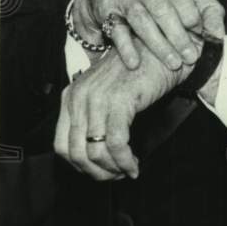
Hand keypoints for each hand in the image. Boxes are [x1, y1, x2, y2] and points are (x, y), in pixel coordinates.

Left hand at [54, 42, 177, 179]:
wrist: (164, 48)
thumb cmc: (140, 70)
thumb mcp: (107, 91)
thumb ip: (94, 115)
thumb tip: (94, 154)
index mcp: (71, 95)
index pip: (61, 144)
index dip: (80, 165)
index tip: (100, 170)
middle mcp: (78, 96)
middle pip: (75, 152)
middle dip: (96, 172)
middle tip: (115, 177)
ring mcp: (97, 98)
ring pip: (95, 152)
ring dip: (112, 169)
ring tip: (127, 171)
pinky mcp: (119, 101)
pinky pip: (117, 143)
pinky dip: (124, 161)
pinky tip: (134, 165)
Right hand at [73, 0, 222, 71]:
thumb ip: (207, 9)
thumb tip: (218, 34)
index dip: (190, 12)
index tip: (199, 32)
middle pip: (160, 7)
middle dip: (177, 35)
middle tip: (190, 56)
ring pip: (141, 20)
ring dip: (158, 45)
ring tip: (173, 63)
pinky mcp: (104, 8)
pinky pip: (116, 30)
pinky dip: (126, 48)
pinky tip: (136, 63)